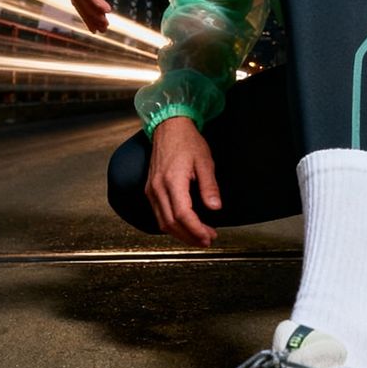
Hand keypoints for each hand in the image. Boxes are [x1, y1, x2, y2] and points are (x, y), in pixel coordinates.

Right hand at [146, 116, 220, 247]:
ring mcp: (151, 190)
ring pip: (163, 222)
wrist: (169, 127)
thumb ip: (209, 186)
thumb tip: (215, 208)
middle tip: (207, 240)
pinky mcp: (150, 190)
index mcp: (172, 180)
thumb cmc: (187, 141)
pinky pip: (158, 214)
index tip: (209, 236)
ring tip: (198, 236)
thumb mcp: (204, 161)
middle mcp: (158, 188)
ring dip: (180, 234)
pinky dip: (171, 225)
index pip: (182, 214)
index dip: (196, 229)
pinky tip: (185, 226)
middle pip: (171, 223)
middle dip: (190, 236)